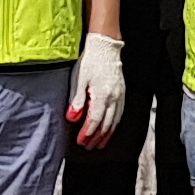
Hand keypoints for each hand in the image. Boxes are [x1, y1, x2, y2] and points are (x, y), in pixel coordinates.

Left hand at [69, 31, 125, 146]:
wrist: (105, 47)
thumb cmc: (91, 61)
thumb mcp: (78, 80)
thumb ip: (76, 101)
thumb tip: (72, 118)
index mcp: (101, 95)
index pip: (94, 121)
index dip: (87, 134)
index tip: (80, 141)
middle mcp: (113, 98)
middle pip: (106, 124)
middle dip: (96, 138)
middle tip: (89, 147)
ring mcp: (119, 96)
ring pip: (115, 121)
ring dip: (107, 134)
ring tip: (100, 143)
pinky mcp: (121, 92)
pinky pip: (120, 113)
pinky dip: (115, 124)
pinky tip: (110, 128)